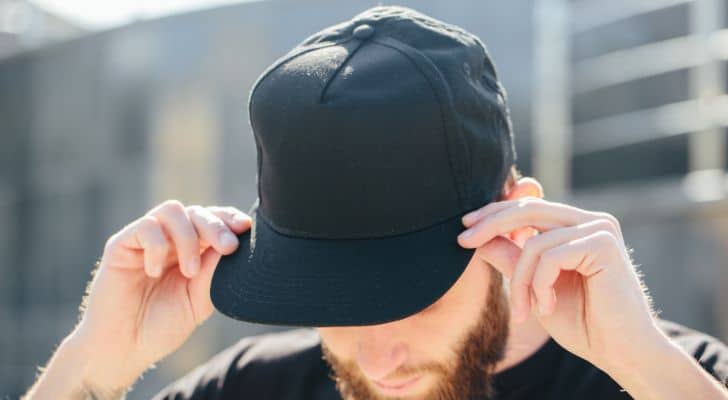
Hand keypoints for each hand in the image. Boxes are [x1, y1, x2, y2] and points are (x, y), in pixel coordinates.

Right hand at [69, 200, 250, 387]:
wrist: (123, 349)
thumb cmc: (160, 327)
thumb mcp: (198, 301)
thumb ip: (213, 273)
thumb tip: (233, 245)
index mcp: (191, 250)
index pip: (213, 220)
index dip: (230, 219)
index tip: (246, 229)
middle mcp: (169, 240)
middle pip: (196, 212)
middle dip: (217, 226)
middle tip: (229, 247)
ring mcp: (144, 240)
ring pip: (172, 211)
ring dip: (188, 238)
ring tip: (190, 271)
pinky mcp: (121, 245)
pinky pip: (145, 227)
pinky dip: (157, 247)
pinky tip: (155, 272)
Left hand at [457, 197, 659, 371]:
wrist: (619, 352)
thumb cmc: (582, 322)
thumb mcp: (534, 286)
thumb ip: (512, 258)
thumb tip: (479, 237)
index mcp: (575, 226)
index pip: (527, 207)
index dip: (494, 213)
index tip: (464, 228)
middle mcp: (590, 221)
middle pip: (527, 210)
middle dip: (490, 225)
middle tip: (463, 241)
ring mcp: (600, 229)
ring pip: (535, 243)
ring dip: (521, 282)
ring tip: (525, 310)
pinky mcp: (603, 243)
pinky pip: (550, 257)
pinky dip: (539, 285)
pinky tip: (547, 307)